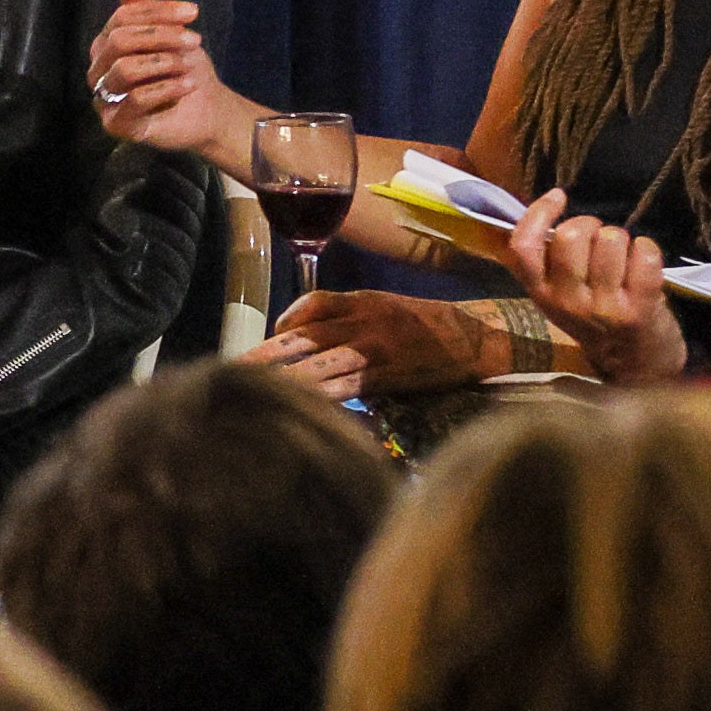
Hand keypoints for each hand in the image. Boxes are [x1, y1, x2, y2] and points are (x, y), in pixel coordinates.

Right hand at [88, 0, 253, 157]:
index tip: (193, 12)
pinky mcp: (116, 124)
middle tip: (194, 42)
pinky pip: (135, 99)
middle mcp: (99, 70)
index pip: (122, 17)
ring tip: (188, 67)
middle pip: (119, 40)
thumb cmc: (183, 70)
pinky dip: (166, 88)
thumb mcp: (171, 33)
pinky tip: (187, 85)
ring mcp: (104, 98)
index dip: (157, 12)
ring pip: (124, 69)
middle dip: (161, 37)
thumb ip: (145, 6)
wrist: (206, 111)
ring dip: (164, 63)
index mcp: (107, 44)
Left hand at [255, 289, 491, 405]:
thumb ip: (345, 316)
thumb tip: (298, 333)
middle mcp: (366, 323)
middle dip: (267, 355)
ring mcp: (375, 352)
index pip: (315, 302)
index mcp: (364, 301)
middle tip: (235, 369)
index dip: (286, 318)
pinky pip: (344, 390)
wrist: (475, 340)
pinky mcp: (386, 379)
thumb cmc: (426, 325)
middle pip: (305, 337)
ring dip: (284, 381)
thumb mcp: (384, 307)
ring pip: (319, 367)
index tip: (268, 336)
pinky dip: (319, 399)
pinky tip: (298, 409)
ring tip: (255, 393)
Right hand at [505, 193, 686, 385]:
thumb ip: (551, 261)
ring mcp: (603, 308)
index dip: (538, 214)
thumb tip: (550, 204)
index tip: (558, 197)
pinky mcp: (638, 310)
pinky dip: (648, 249)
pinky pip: (644, 255)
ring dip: (622, 238)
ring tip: (624, 257)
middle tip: (600, 240)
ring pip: (610, 240)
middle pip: (570, 236)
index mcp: (541, 294)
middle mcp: (567, 302)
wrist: (635, 367)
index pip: (523, 247)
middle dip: (591, 225)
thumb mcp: (562, 295)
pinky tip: (644, 261)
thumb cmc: (598, 319)